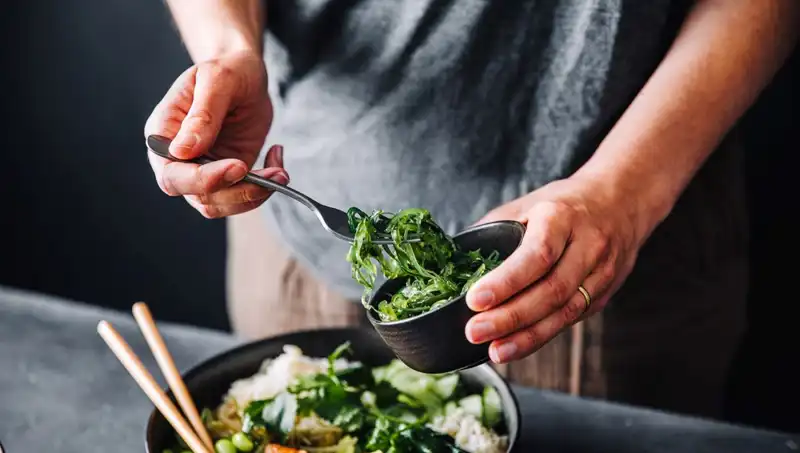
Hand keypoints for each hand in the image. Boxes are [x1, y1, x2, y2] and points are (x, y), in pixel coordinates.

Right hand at [144, 50, 287, 217]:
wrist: (246, 75)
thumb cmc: (228, 70)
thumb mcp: (218, 80)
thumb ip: (202, 114)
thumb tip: (183, 151)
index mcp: (163, 134)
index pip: (171, 174)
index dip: (202, 179)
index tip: (238, 166)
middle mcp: (178, 159)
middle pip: (196, 196)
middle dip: (236, 191)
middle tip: (272, 176)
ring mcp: (203, 171)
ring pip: (220, 205)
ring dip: (254, 195)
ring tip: (281, 173)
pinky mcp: (227, 177)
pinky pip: (240, 198)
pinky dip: (263, 190)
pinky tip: (277, 164)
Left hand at [464, 176, 643, 363]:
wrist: (621, 202)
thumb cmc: (563, 205)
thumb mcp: (527, 204)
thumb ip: (493, 230)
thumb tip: (455, 261)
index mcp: (561, 218)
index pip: (536, 255)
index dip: (506, 281)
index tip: (475, 299)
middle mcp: (587, 246)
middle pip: (551, 290)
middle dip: (510, 317)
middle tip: (475, 332)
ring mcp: (601, 272)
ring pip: (565, 312)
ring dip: (527, 337)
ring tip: (495, 351)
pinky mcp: (604, 294)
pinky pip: (571, 320)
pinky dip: (542, 336)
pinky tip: (517, 345)